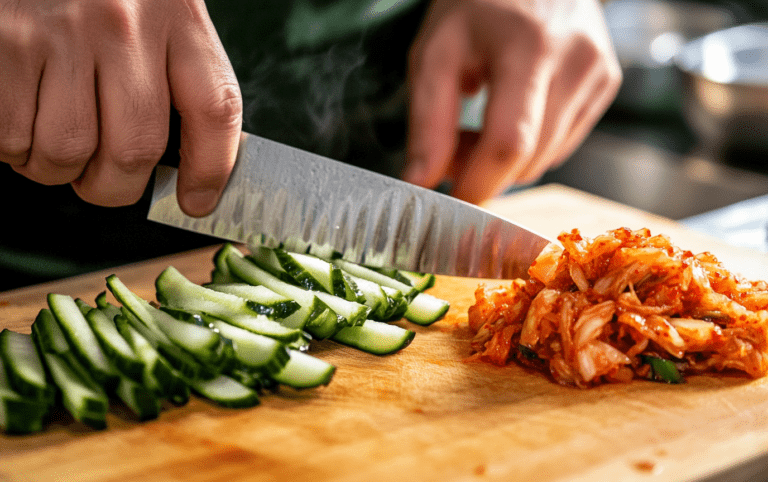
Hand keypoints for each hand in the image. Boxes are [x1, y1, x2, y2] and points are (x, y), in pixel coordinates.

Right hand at [0, 0, 241, 216]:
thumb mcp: (151, 9)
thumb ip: (170, 71)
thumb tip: (182, 159)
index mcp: (176, 13)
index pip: (215, 108)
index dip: (211, 170)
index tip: (197, 201)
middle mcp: (124, 23)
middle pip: (136, 151)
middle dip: (114, 186)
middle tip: (100, 179)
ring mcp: (62, 32)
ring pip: (68, 153)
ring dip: (53, 166)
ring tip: (47, 132)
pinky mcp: (5, 44)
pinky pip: (11, 137)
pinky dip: (10, 146)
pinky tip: (16, 113)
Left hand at [403, 0, 620, 203]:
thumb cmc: (477, 3)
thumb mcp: (436, 51)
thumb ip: (427, 121)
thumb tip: (420, 183)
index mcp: (528, 49)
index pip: (508, 144)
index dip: (477, 184)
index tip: (449, 201)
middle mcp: (574, 62)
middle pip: (528, 159)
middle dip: (485, 172)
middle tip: (455, 148)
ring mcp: (598, 74)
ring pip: (545, 160)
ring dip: (506, 162)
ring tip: (481, 123)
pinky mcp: (606, 84)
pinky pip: (561, 145)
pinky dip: (530, 148)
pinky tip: (513, 116)